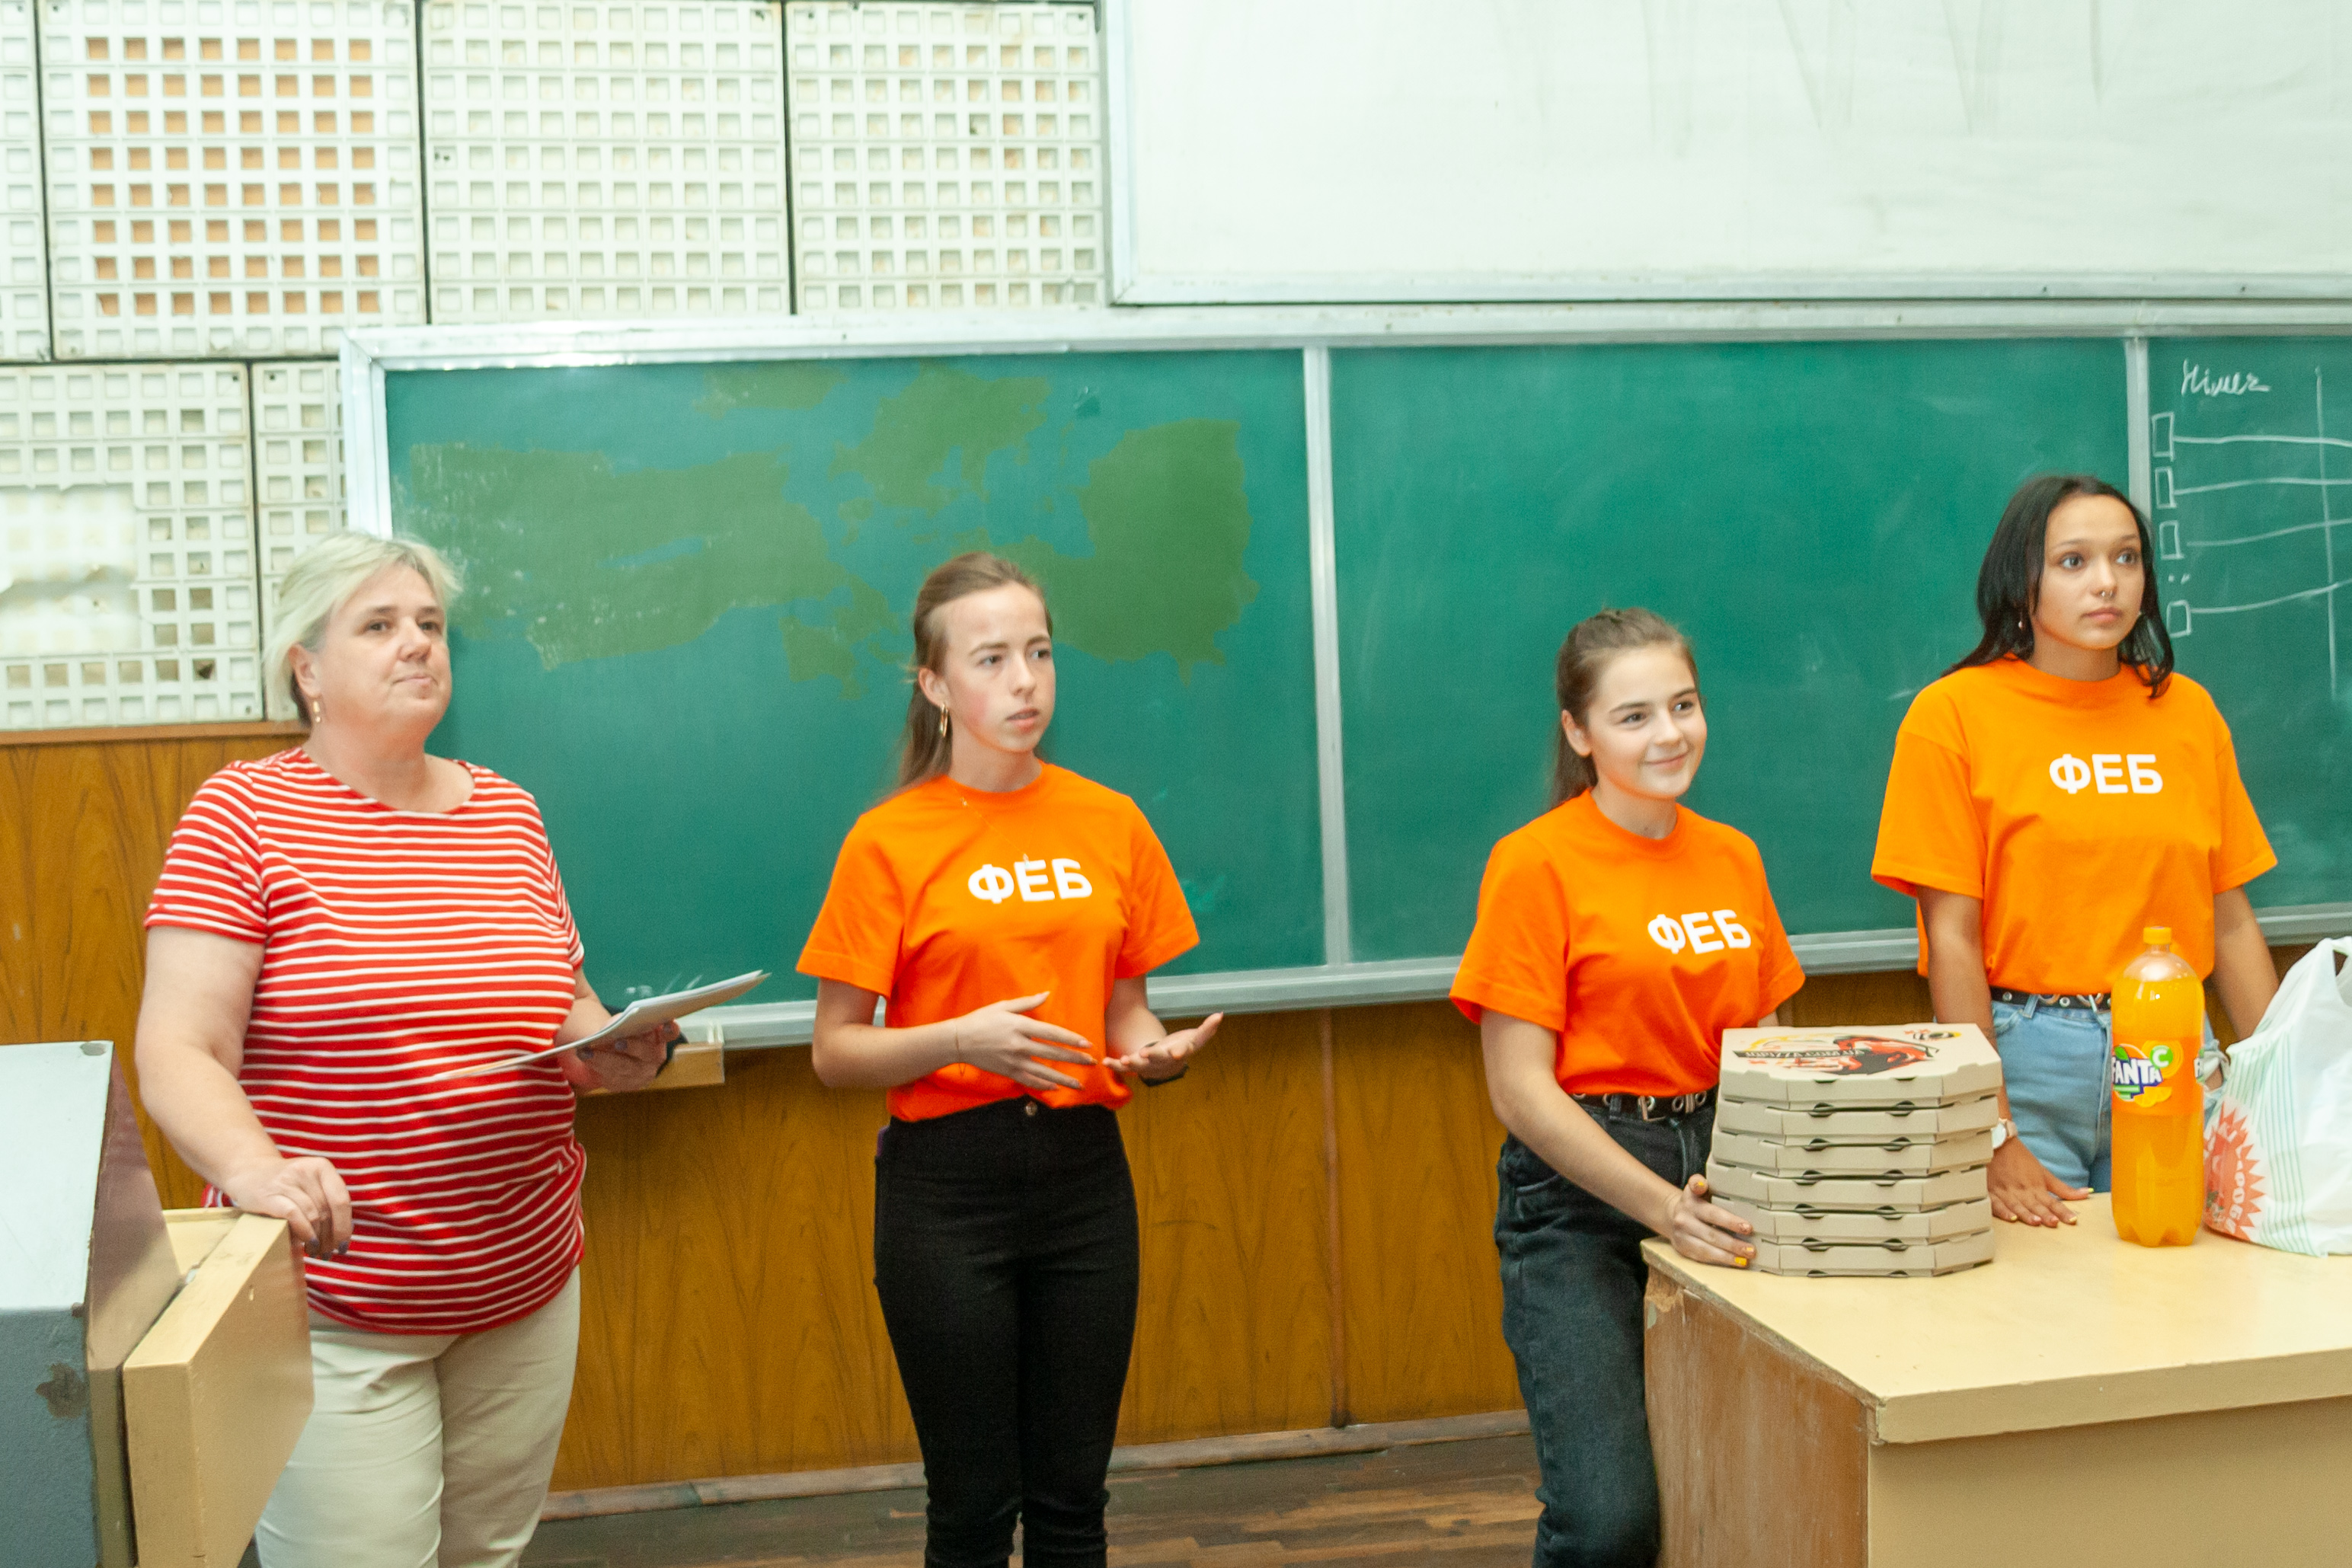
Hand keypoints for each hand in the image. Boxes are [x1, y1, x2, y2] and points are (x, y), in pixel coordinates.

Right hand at [220, 1154, 351, 1257]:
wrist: (248, 1173)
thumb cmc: (286, 1185)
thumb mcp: (311, 1184)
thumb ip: (327, 1200)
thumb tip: (343, 1235)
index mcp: (322, 1167)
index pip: (341, 1200)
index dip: (345, 1226)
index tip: (344, 1245)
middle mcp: (306, 1170)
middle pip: (327, 1211)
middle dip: (331, 1237)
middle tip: (328, 1253)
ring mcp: (286, 1181)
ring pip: (313, 1215)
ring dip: (317, 1239)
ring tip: (316, 1252)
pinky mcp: (269, 1195)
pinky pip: (294, 1216)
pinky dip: (304, 1233)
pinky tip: (306, 1244)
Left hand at [579, 1021, 677, 1092]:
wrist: (611, 1052)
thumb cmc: (620, 1031)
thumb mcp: (623, 1022)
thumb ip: (624, 1021)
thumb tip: (614, 1025)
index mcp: (659, 1037)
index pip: (670, 1033)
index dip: (670, 1029)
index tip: (666, 1024)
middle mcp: (655, 1057)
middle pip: (647, 1053)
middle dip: (632, 1046)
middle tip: (617, 1042)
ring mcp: (643, 1074)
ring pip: (625, 1068)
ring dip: (605, 1059)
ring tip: (588, 1051)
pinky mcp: (628, 1085)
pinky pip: (613, 1079)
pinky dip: (597, 1067)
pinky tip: (586, 1058)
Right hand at [951, 992, 1096, 1091]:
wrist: (958, 1040)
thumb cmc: (981, 1019)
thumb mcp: (1003, 1006)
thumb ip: (1027, 1003)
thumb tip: (1046, 994)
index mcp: (1020, 1026)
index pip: (1052, 1033)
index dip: (1071, 1039)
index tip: (1087, 1044)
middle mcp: (1019, 1044)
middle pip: (1053, 1053)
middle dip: (1075, 1059)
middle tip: (1092, 1062)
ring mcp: (1013, 1060)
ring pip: (1044, 1072)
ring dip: (1064, 1078)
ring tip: (1080, 1083)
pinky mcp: (1007, 1071)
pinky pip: (1029, 1081)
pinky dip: (1043, 1086)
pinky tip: (1055, 1089)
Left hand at [1109, 1012, 1222, 1081]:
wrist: (1169, 1066)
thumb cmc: (1182, 1046)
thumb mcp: (1196, 1038)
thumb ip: (1207, 1028)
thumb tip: (1220, 1015)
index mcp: (1178, 1052)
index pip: (1181, 1051)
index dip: (1179, 1052)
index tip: (1177, 1054)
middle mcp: (1163, 1061)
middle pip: (1158, 1060)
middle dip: (1152, 1057)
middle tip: (1144, 1054)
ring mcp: (1149, 1065)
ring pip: (1140, 1066)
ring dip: (1131, 1063)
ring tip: (1123, 1059)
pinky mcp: (1136, 1065)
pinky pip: (1124, 1068)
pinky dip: (1115, 1065)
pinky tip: (1106, 1061)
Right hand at [1665, 1174, 1757, 1267]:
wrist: (1670, 1214)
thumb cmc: (1694, 1202)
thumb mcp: (1695, 1189)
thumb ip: (1699, 1183)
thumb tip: (1701, 1183)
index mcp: (1691, 1202)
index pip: (1712, 1213)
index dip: (1729, 1221)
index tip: (1748, 1227)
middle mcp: (1684, 1220)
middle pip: (1711, 1234)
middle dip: (1733, 1243)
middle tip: (1751, 1249)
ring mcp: (1682, 1236)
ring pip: (1706, 1249)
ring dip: (1728, 1256)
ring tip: (1745, 1259)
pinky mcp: (1682, 1248)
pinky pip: (1702, 1257)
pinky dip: (1720, 1261)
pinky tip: (1734, 1262)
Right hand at [1988, 1137, 2088, 1226]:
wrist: (1998, 1143)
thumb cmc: (2021, 1159)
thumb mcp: (2044, 1173)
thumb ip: (2063, 1188)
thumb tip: (2086, 1193)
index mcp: (2036, 1187)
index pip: (2053, 1203)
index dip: (2062, 1212)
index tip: (2072, 1220)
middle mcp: (2023, 1191)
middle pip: (2035, 1205)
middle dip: (2044, 1214)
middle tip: (2053, 1222)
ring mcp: (2007, 1192)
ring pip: (2017, 1206)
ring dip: (2026, 1214)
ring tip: (2035, 1221)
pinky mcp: (1991, 1192)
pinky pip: (1996, 1204)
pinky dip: (2002, 1211)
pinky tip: (2010, 1217)